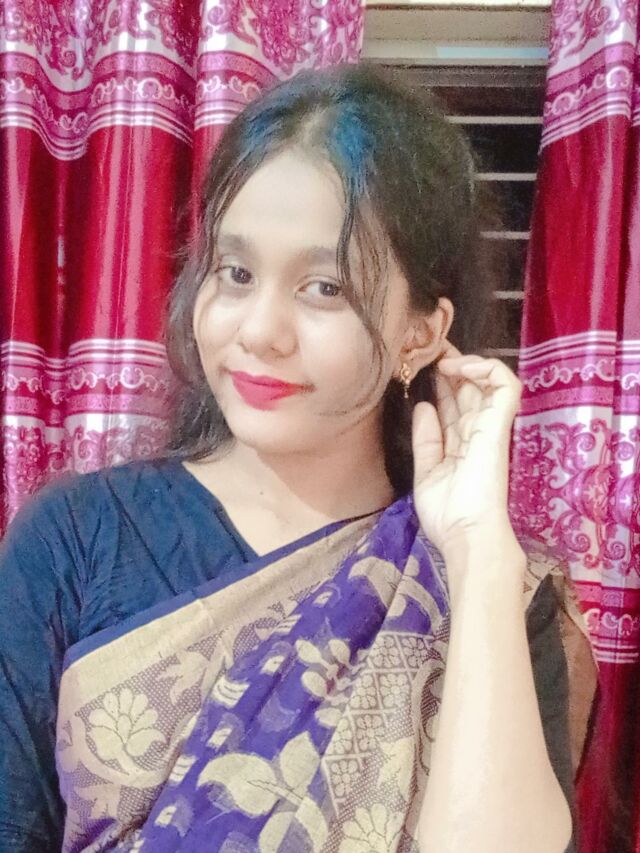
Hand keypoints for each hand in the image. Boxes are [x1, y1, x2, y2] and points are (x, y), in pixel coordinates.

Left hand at [411, 342, 522, 561]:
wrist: (468, 535)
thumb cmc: (448, 515)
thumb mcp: (426, 473)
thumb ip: (426, 440)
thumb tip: (423, 406)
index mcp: (461, 446)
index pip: (455, 407)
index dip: (442, 385)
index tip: (421, 368)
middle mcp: (477, 433)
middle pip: (468, 390)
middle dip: (451, 367)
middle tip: (431, 349)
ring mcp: (490, 427)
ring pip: (487, 382)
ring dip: (466, 363)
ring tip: (443, 357)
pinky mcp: (500, 425)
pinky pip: (506, 386)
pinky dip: (487, 368)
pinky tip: (460, 366)